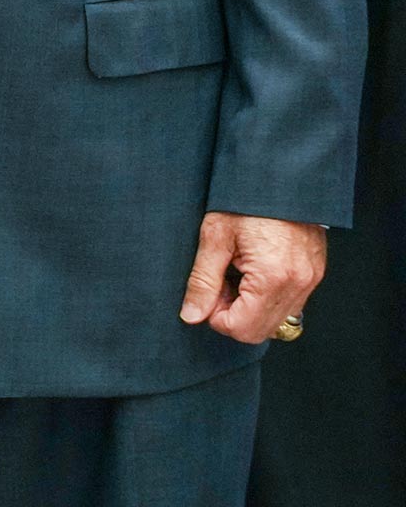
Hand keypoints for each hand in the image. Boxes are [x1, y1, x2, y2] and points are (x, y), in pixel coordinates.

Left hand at [178, 210, 326, 344]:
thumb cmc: (245, 200)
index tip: (208, 291)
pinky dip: (267, 297)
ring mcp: (310, 280)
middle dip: (233, 314)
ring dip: (250, 307)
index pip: (242, 328)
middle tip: (220, 282)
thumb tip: (192, 315)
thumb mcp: (215, 236)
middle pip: (260, 331)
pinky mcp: (314, 273)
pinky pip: (289, 303)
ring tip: (236, 273)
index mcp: (273, 277)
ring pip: (276, 320)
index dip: (216, 316)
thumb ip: (202, 281)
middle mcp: (298, 285)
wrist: (281, 175)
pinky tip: (253, 270)